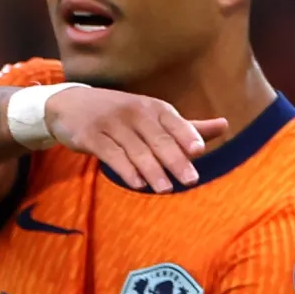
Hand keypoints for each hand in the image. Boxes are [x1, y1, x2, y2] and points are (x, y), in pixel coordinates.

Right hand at [43, 86, 227, 192]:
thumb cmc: (118, 113)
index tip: (198, 150)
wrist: (69, 104)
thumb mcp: (151, 114)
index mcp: (152, 107)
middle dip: (174, 160)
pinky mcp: (90, 136)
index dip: (185, 135)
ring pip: (136, 149)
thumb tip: (225, 125)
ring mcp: (110, 123)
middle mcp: (133, 112)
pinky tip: (137, 183)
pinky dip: (125, 170)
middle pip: (157, 138)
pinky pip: (111, 155)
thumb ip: (185, 126)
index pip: (172, 121)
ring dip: (152, 170)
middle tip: (190, 180)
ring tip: (165, 189)